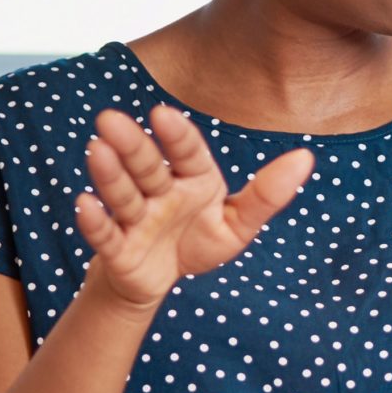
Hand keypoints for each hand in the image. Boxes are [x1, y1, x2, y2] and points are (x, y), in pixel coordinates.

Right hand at [72, 106, 312, 310]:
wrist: (161, 279)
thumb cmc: (199, 240)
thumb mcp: (238, 223)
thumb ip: (268, 194)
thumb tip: (307, 157)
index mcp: (193, 178)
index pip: (186, 152)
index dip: (175, 135)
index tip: (162, 113)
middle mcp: (160, 191)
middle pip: (146, 166)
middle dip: (131, 145)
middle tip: (110, 119)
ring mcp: (135, 217)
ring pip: (122, 193)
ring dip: (109, 174)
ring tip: (96, 149)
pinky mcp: (117, 248)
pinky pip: (105, 234)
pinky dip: (94, 221)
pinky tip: (84, 204)